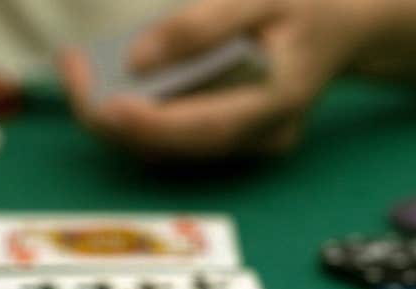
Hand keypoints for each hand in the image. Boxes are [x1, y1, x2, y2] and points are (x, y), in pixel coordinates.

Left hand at [59, 0, 379, 159]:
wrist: (344, 27)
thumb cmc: (306, 4)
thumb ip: (202, 26)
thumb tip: (138, 60)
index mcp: (279, 101)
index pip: (206, 128)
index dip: (151, 124)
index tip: (101, 103)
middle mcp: (264, 136)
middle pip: (180, 147)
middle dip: (116, 119)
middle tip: (72, 72)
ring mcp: (250, 143)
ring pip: (172, 147)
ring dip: (120, 116)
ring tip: (79, 69)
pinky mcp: (235, 138)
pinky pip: (179, 134)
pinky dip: (140, 111)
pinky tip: (112, 79)